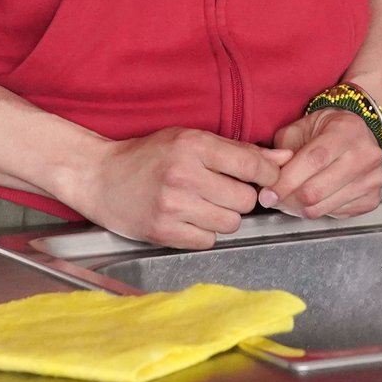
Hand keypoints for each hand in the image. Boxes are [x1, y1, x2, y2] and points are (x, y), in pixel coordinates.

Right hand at [67, 128, 293, 250]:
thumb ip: (237, 151)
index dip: (266, 176)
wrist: (98, 177)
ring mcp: (173, 205)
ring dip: (221, 217)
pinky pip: (208, 241)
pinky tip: (185, 218)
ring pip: (230, 224)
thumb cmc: (147, 156)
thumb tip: (283, 160)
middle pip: (245, 200)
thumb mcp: (188, 140)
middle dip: (237, 198)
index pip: (251, 166)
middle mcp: (183, 173)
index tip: (262, 179)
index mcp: (191, 144)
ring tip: (200, 204)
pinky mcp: (164, 231)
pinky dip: (202, 233)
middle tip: (217, 190)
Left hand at [260, 109, 381, 219]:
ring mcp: (372, 179)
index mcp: (346, 130)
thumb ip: (283, 148)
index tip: (268, 193)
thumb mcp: (300, 128)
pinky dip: (319, 209)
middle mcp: (365, 155)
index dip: (287, 180)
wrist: (358, 136)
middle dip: (289, 198)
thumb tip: (270, 174)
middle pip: (317, 189)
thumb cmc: (325, 131)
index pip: (312, 160)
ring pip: (325, 206)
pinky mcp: (373, 198)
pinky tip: (314, 198)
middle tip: (274, 198)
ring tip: (290, 198)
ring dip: (301, 207)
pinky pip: (337, 214)